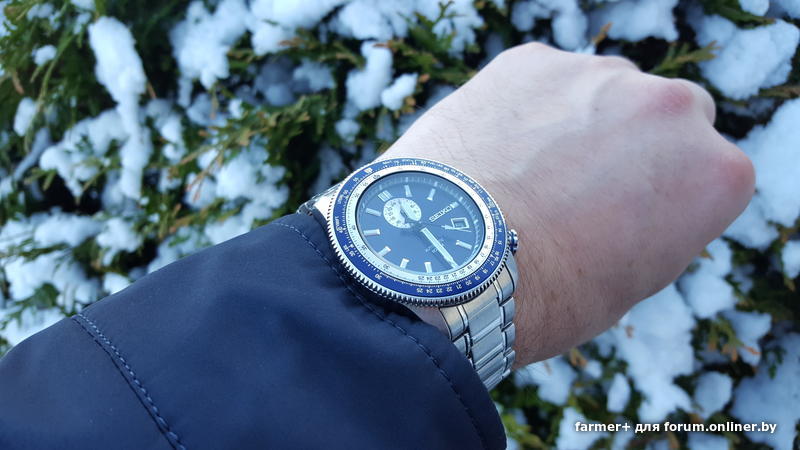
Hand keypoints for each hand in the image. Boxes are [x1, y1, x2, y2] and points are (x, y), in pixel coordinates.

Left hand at [379, 43, 754, 365]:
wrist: (458, 267)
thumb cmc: (548, 293)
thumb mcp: (635, 278)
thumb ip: (657, 220)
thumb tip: (637, 199)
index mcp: (717, 173)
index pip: (708, 169)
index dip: (663, 194)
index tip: (628, 214)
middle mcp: (671, 108)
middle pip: (663, 117)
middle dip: (631, 145)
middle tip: (578, 189)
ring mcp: (599, 75)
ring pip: (600, 91)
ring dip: (577, 121)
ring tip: (526, 175)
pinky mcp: (532, 60)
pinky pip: (540, 80)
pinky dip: (523, 107)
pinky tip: (495, 151)